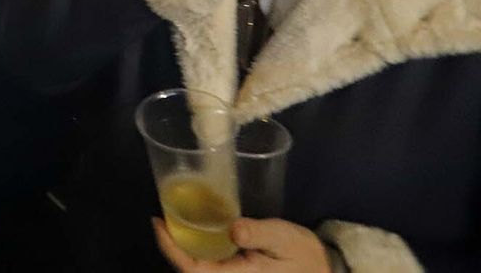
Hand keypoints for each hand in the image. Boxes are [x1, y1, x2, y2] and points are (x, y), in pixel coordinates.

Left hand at [153, 217, 330, 271]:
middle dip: (173, 244)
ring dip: (184, 245)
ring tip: (174, 217)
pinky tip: (196, 227)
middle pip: (191, 268)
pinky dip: (198, 247)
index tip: (158, 223)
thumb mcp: (283, 237)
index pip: (194, 269)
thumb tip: (234, 229)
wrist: (322, 271)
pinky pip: (210, 264)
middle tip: (163, 214)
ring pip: (199, 266)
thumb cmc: (303, 255)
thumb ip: (258, 233)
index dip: (172, 249)